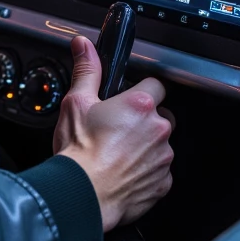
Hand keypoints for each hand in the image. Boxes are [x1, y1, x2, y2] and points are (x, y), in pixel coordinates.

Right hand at [53, 35, 173, 230]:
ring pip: (161, 145)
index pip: (156, 85)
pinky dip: (146, 172)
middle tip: (118, 129)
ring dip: (146, 147)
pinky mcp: (162, 183)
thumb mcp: (76, 102)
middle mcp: (157, 130)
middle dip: (144, 121)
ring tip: (118, 153)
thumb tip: (83, 46)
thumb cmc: (79, 151)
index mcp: (139, 105)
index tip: (129, 99)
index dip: (142, 90)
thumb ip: (86, 70)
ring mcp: (163, 158)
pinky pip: (159, 172)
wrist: (82, 194)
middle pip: (160, 116)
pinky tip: (124, 172)